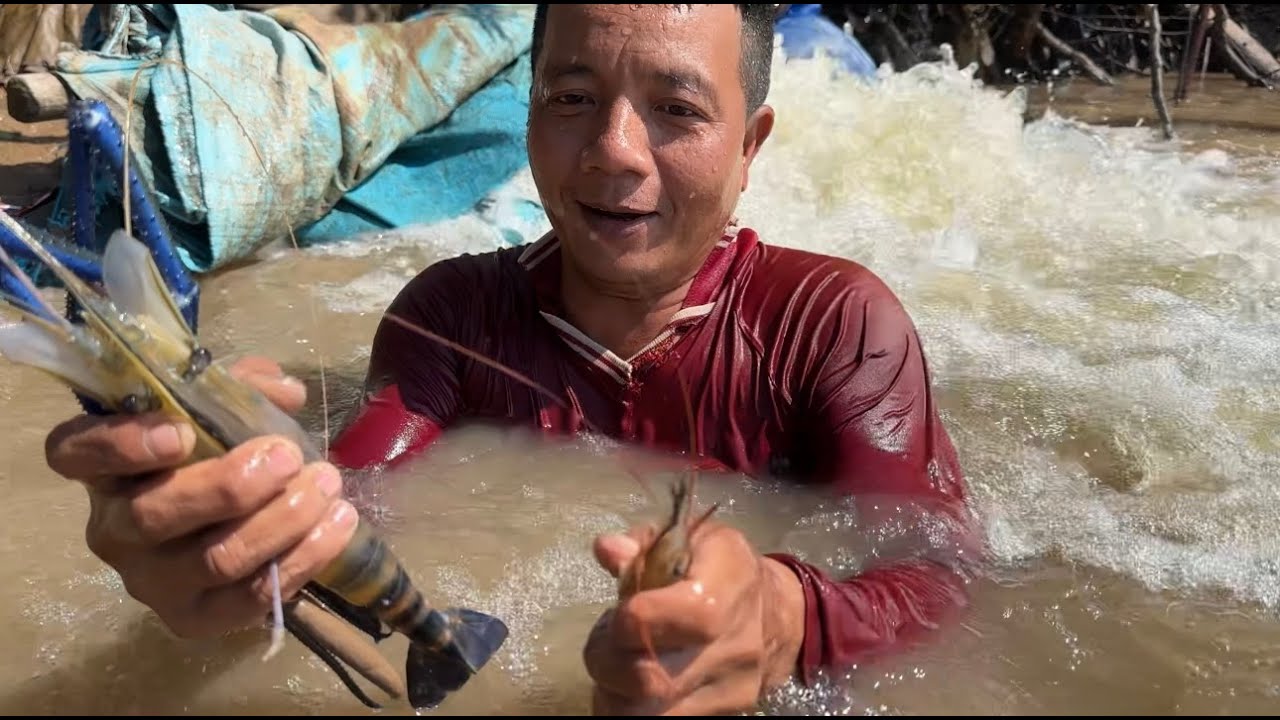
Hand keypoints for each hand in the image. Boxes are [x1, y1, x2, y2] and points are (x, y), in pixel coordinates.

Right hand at [43, 356, 358, 639]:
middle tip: (288, 457)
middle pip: (155, 515)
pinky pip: (248, 598)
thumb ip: (246, 387)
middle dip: (231, 485)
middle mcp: (114, 529)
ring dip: (281, 521)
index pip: (77, 454)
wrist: (238, 519)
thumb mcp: (223, 406)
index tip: (180, 433)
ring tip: (326, 486)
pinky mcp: (193, 619)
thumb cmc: (219, 450)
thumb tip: (286, 392)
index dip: (121, 445)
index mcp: (104, 469)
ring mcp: (151, 581)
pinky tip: (337, 525)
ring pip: (214, 560)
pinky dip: (301, 559)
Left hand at [583, 518, 805, 714]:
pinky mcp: (724, 714)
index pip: (691, 616)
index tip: (621, 611)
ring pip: (652, 714)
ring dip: (615, 693)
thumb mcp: (692, 537)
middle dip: (608, 663)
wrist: (778, 616)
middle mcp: (737, 643)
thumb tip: (607, 551)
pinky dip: (631, 708)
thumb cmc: (720, 568)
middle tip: (604, 643)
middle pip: (655, 680)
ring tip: (615, 666)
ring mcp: (732, 688)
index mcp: (730, 583)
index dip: (639, 618)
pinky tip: (629, 686)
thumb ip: (643, 541)